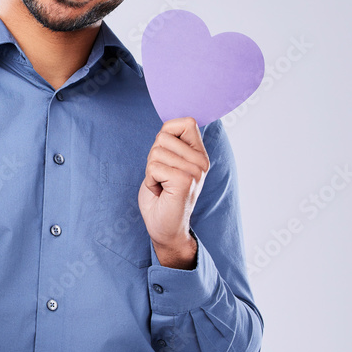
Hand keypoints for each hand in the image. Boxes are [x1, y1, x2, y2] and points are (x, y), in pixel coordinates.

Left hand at [137, 117, 209, 267]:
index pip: (186, 122)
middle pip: (163, 136)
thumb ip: (171, 145)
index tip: (166, 156)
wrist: (166, 230)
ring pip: (156, 152)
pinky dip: (150, 181)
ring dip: (151, 170)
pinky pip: (154, 167)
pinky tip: (160, 192)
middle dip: (153, 157)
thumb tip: (168, 126)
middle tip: (161, 177)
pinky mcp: (185, 181)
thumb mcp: (167, 164)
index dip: (167, 132)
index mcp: (199, 154)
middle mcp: (201, 161)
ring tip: (162, 185)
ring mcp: (195, 171)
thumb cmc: (162, 197)